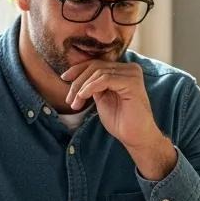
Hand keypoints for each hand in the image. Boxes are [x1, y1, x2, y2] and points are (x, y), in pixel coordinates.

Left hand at [61, 59, 176, 179]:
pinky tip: (83, 98)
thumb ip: (93, 84)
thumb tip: (76, 74)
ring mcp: (132, 74)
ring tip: (75, 103)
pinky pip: (104, 79)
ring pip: (98, 73)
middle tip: (69, 99)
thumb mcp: (102, 98)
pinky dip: (90, 88)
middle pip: (95, 66)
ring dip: (82, 88)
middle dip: (78, 81)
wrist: (135, 137)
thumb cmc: (120, 121)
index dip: (78, 69)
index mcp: (124, 70)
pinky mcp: (132, 82)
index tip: (64, 78)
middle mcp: (130, 68)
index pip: (97, 63)